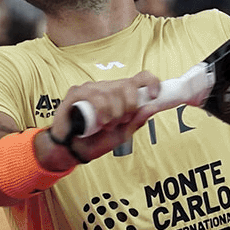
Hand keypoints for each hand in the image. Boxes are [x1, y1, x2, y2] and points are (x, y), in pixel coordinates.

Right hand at [44, 71, 162, 168]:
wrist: (75, 150)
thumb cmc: (96, 139)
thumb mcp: (123, 133)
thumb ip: (138, 120)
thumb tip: (153, 106)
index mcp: (121, 94)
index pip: (140, 78)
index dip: (151, 82)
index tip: (154, 95)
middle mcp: (107, 88)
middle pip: (128, 85)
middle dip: (129, 107)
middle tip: (120, 121)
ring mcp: (92, 88)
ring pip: (112, 92)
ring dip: (113, 114)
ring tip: (105, 125)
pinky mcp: (77, 92)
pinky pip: (96, 95)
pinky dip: (101, 110)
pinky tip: (98, 121)